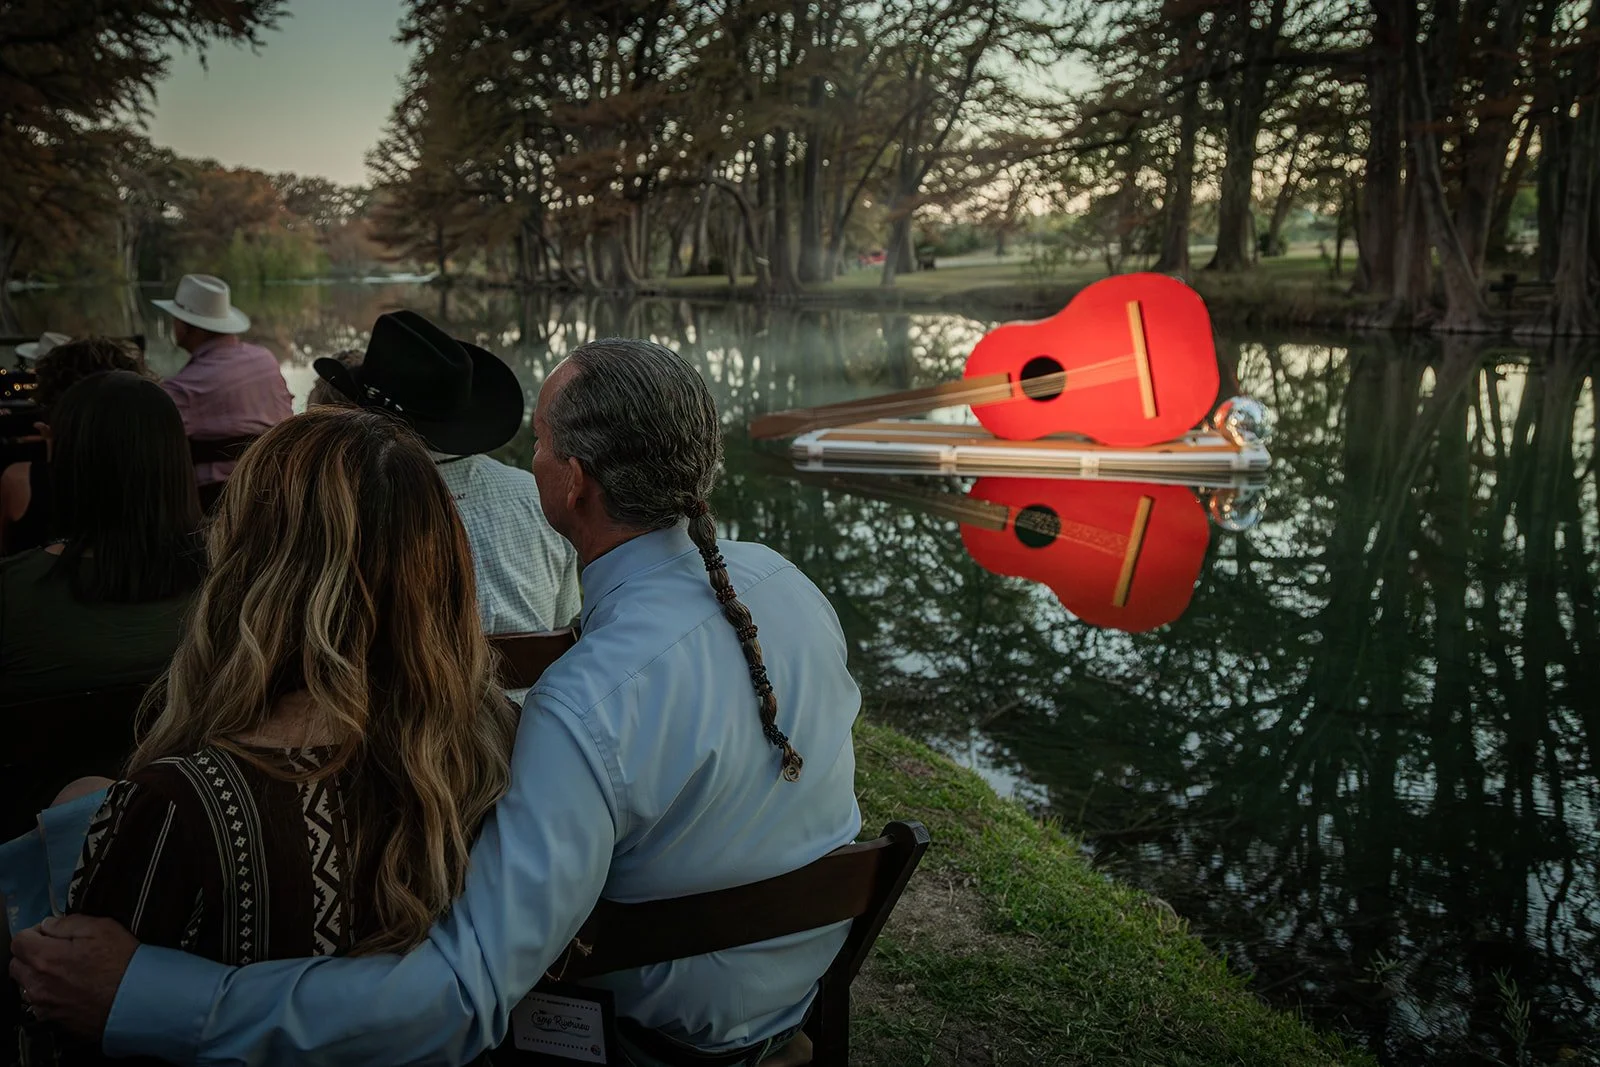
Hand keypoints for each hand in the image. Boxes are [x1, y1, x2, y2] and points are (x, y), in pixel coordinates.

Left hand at [8, 915, 137, 1040]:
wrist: (136, 1000)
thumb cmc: (122, 963)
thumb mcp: (101, 928)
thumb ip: (68, 923)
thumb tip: (50, 925)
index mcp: (45, 957)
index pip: (19, 940)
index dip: (35, 932)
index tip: (51, 933)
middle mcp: (38, 984)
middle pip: (17, 964)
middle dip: (32, 954)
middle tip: (58, 951)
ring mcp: (44, 1005)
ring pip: (26, 985)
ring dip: (38, 976)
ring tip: (66, 972)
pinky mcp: (54, 1020)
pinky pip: (40, 1004)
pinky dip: (49, 995)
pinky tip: (71, 989)